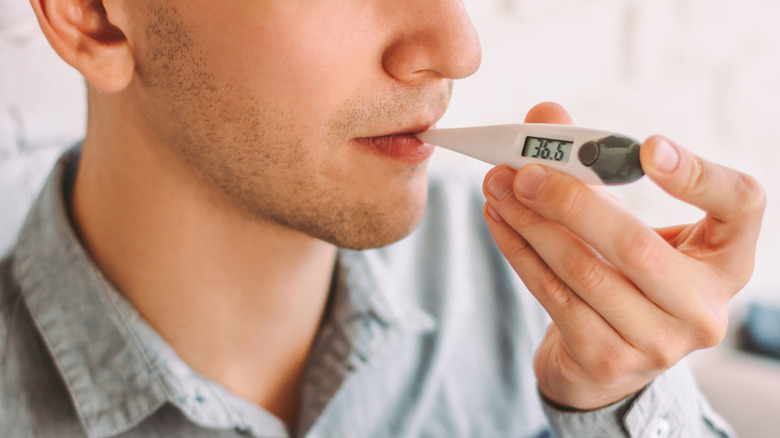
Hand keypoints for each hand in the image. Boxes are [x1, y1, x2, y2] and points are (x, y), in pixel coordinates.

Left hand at [482, 102, 765, 409]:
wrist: (607, 356)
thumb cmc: (625, 274)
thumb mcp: (627, 220)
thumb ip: (592, 166)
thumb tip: (543, 117)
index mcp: (727, 258)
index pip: (741, 205)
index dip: (699, 175)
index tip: (647, 147)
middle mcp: (702, 306)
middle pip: (635, 245)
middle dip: (569, 200)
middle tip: (522, 169)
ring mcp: (657, 341)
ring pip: (584, 271)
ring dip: (530, 223)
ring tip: (498, 186)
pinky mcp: (607, 359)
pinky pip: (553, 295)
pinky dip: (519, 251)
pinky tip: (499, 220)